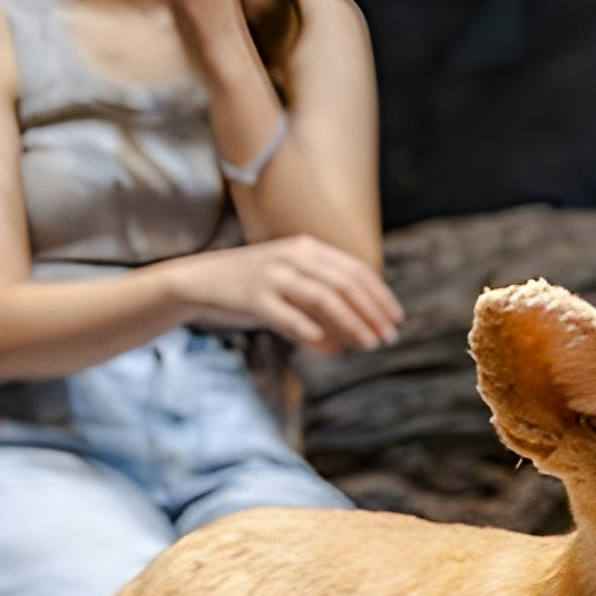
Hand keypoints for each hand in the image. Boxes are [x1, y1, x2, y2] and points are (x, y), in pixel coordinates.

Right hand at [166, 236, 405, 354]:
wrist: (199, 281)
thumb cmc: (252, 285)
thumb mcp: (289, 277)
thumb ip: (321, 291)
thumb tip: (361, 323)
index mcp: (306, 248)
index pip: (355, 270)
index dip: (380, 296)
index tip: (397, 320)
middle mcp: (293, 256)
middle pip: (345, 284)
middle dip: (372, 313)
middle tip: (388, 338)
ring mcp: (272, 275)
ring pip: (324, 299)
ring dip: (352, 324)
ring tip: (368, 344)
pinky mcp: (254, 297)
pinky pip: (289, 316)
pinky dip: (311, 332)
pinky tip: (328, 347)